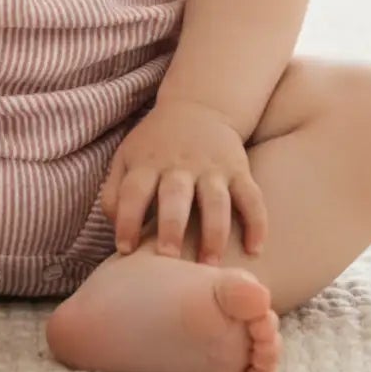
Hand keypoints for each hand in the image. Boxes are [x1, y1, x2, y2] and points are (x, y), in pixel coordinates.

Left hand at [99, 98, 266, 264]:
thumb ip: (114, 193)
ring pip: (216, 200)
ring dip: (214, 233)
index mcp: (148, 162)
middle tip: (169, 258)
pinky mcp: (239, 170)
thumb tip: (118, 233)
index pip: (133, 191)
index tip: (125, 249)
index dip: (127, 219)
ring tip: (211, 265)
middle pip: (175, 195)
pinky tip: (255, 250)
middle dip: (172, 226)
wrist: (198, 106)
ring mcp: (212, 167)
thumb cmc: (156, 144)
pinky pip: (251, 197)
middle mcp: (180, 164)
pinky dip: (256, 223)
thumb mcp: (126, 157)